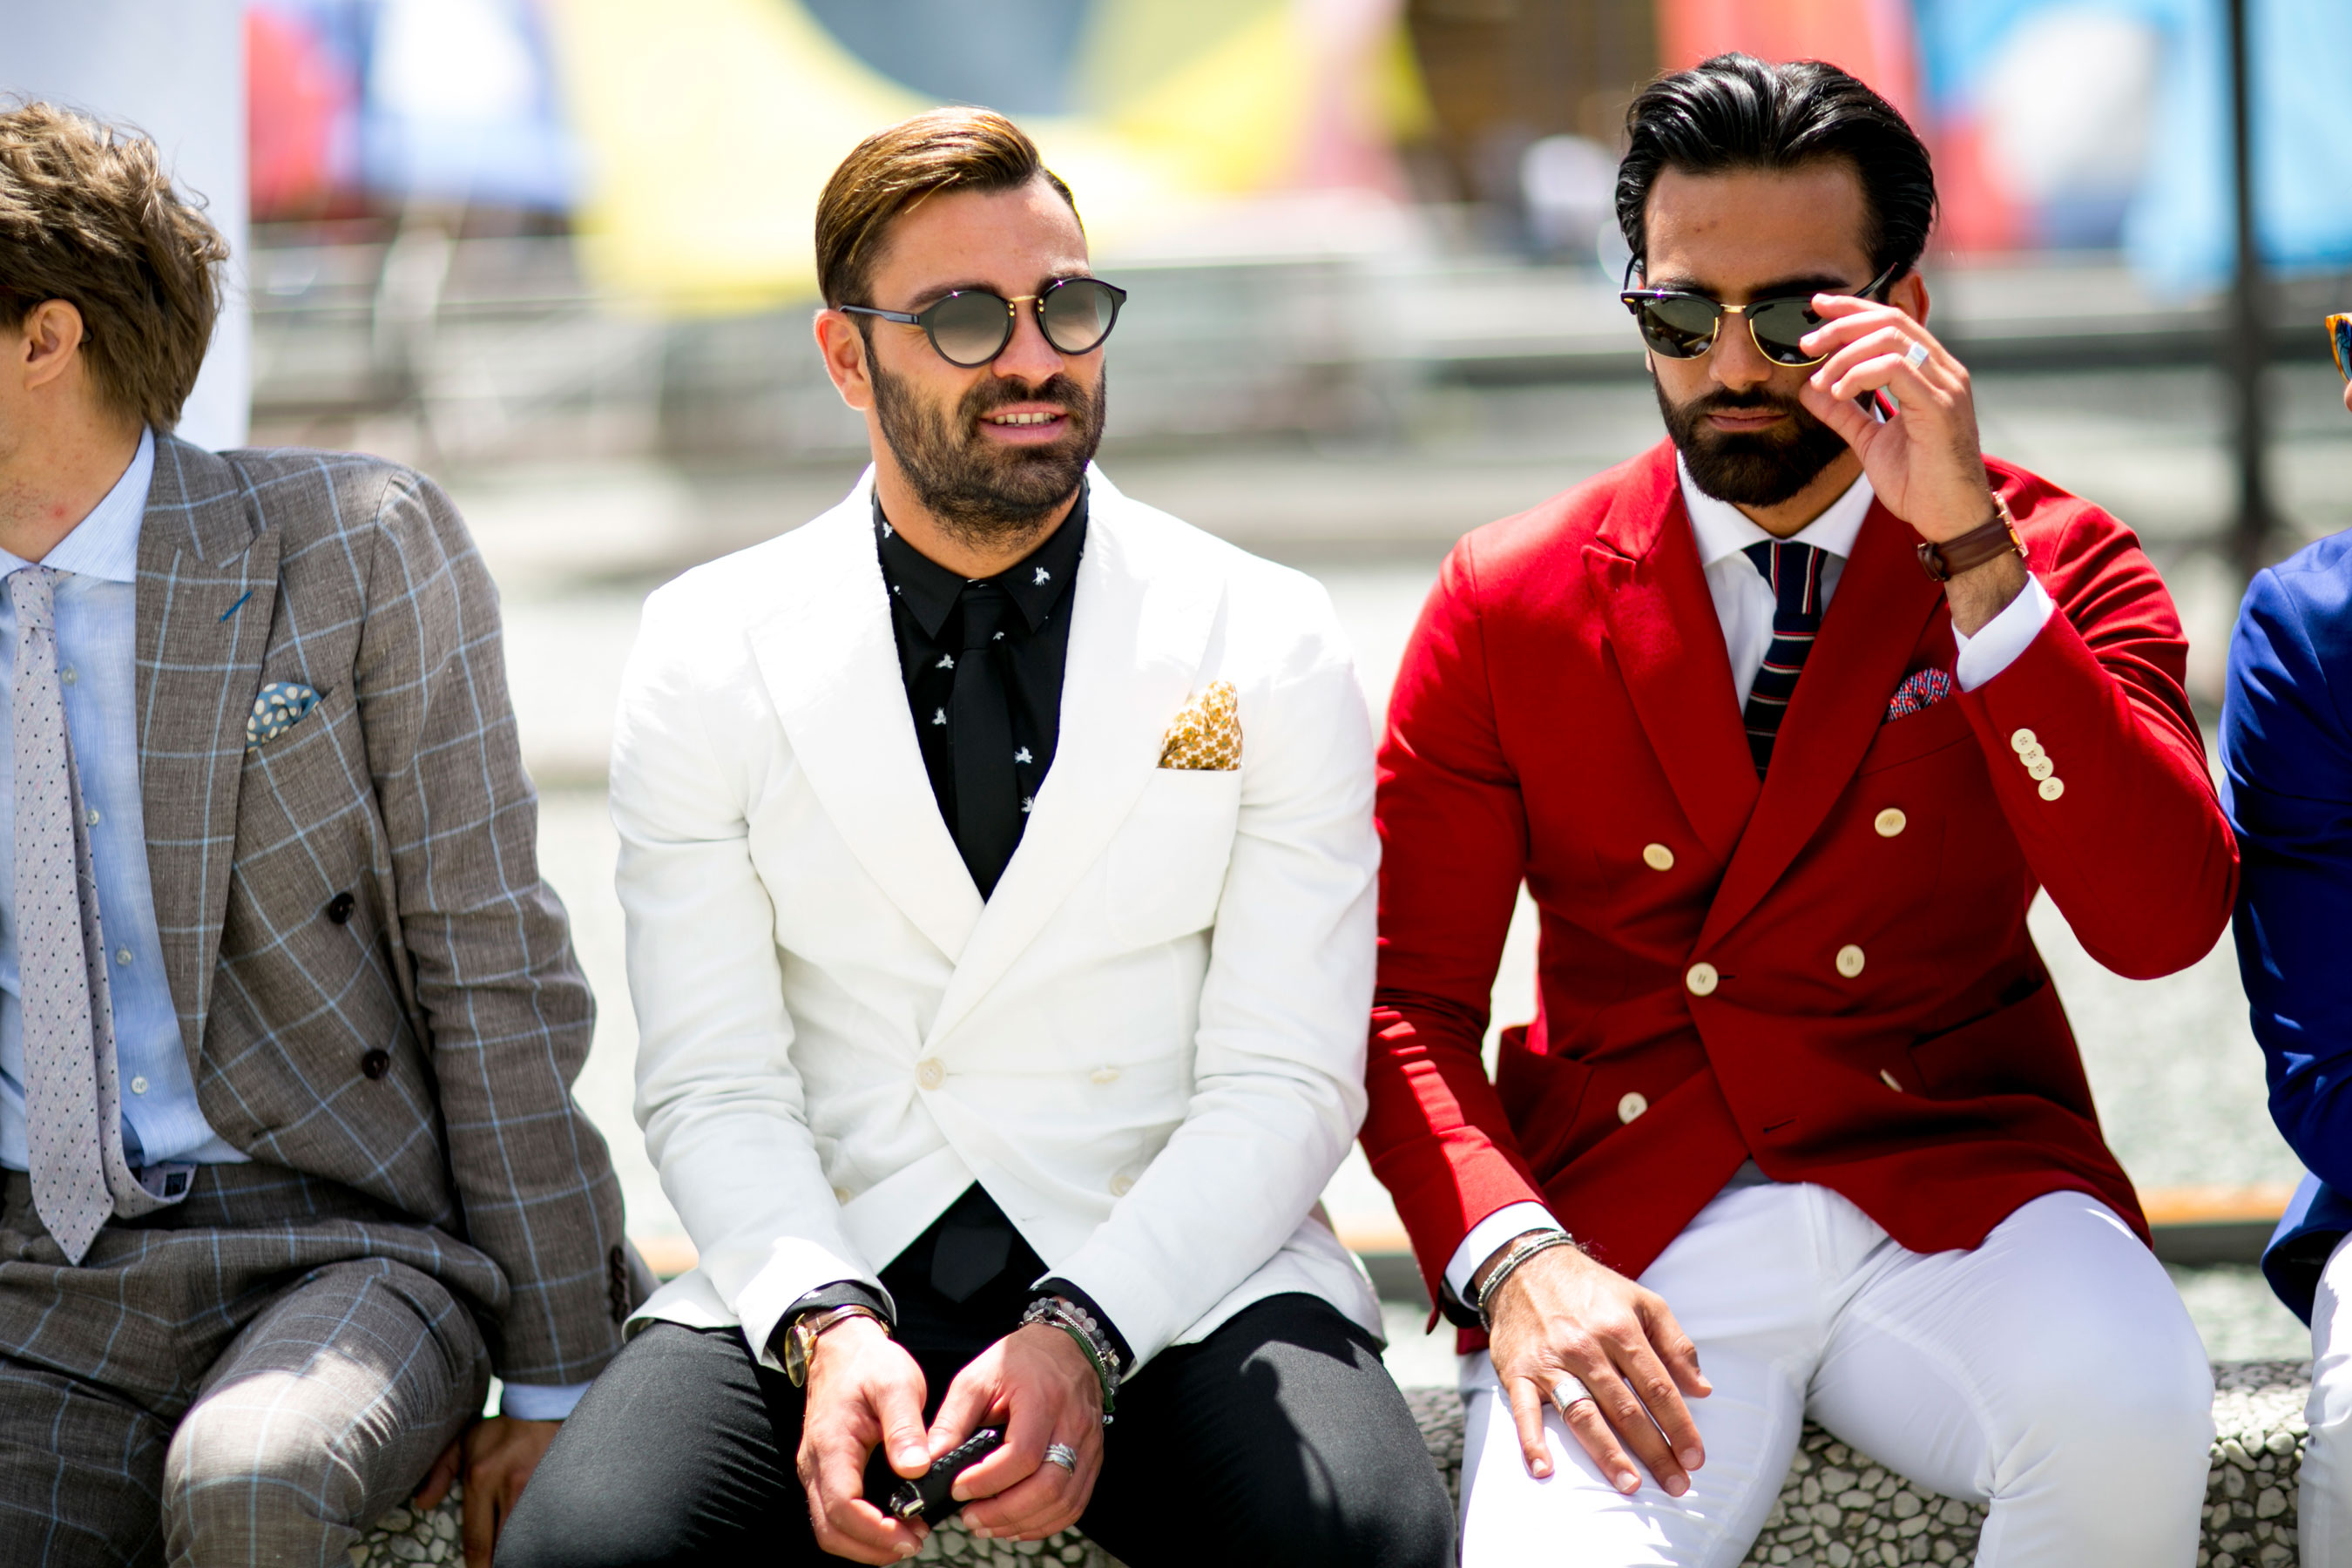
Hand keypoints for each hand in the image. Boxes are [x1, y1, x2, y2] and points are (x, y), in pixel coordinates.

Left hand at [412, 1416, 560, 1567]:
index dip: (476, 1564)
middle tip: (493, 1565)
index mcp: (481, 1479)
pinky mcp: (556, 1485)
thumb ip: (439, 1472)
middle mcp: (509, 1487)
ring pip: (527, 1536)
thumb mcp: (463, 1443)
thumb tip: (422, 1504)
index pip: (477, 1539)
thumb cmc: (498, 1429)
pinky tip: (534, 1538)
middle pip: (504, 1545)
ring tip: (513, 1553)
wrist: (540, 1406)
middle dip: (498, 1562)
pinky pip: (546, 1519)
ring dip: (519, 1549)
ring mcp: (537, 1488)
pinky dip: (539, 1533)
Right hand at [797, 1318, 933, 1562]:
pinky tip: (890, 1523)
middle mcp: (815, 1464)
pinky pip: (832, 1513)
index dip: (875, 1530)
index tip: (911, 1534)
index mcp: (832, 1444)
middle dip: (871, 1547)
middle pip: (830, 1530)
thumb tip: (916, 1469)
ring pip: (828, 1528)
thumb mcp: (898, 1384)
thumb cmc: (870, 1364)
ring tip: (906, 1536)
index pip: (843, 1506)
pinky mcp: (824, 1472)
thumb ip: (905, 1427)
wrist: (843, 1348)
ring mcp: (816, 1470)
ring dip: (864, 1543)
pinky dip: (859, 1530)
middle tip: (913, 1542)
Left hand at [926, 1323, 1104, 1541]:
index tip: (958, 1489)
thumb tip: (927, 1461)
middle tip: (971, 1517)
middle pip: (1048, 1486)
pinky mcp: (1092, 1459)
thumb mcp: (977, 1379)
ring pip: (1064, 1501)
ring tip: (988, 1523)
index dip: (988, 1480)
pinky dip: (1045, 1522)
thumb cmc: (1021, 1361)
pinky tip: (1018, 1523)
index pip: (1022, 1454)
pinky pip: (1075, 1503)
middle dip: (1005, 1512)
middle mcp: (1072, 1424)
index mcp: (1043, 1399)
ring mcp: (1088, 1445)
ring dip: (1023, 1523)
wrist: (1067, 1346)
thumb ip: (952, 1421)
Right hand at [1480, 1239, 1709, 1495]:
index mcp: (1620, 1328)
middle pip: (1626, 1409)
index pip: (1658, 1388)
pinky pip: (1524, 1412)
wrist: (1525, 1266)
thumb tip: (1702, 1390)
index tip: (1696, 1458)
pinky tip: (1545, 1471)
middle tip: (1676, 1486)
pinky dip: (1532, 1442)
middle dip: (1654, 1451)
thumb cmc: (1592, 1289)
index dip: (1680, 1425)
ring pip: (1583, 1415)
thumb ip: (1676, 1344)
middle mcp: (1586, 1347)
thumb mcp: (1643, 1301)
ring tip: (1630, 1485)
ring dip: (1607, 1454)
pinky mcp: (1519, 1372)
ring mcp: (1550, 1361)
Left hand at [1796, 295, 2025, 632]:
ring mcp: (1946, 386)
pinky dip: (1860, 373)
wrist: (1949, 520)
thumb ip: (1845, 413)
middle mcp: (1944, 372)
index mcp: (1931, 374)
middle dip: (1841, 324)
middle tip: (1805, 343)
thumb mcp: (1870, 441)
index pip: (1893, 322)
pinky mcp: (1941, 407)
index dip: (1853, 309)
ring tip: (1820, 379)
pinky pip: (1897, 368)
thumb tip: (1812, 389)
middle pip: (1890, 320)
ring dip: (1845, 353)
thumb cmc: (1919, 483)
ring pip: (1892, 338)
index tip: (1817, 308)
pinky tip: (1839, 392)